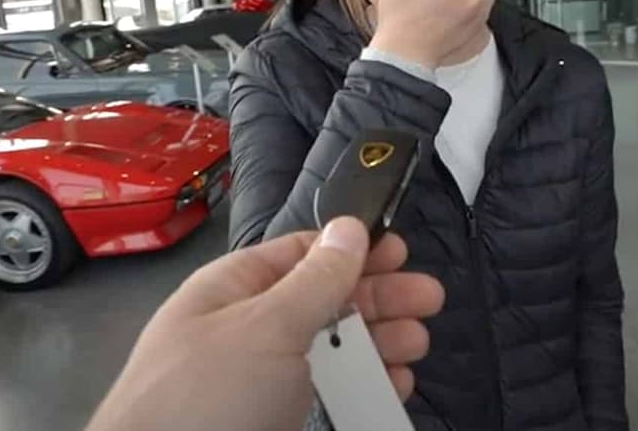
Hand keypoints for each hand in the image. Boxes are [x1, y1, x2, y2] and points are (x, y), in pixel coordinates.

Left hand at [86, 218, 443, 430]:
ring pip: (331, 353)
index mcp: (232, 292)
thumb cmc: (208, 398)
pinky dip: (365, 391)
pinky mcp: (277, 424)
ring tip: (417, 344)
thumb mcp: (266, 326)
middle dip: (378, 298)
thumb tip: (349, 226)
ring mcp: (261, 384)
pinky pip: (328, 399)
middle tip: (430, 299)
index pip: (298, 254)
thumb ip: (316, 280)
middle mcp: (247, 333)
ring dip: (379, 344)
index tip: (400, 252)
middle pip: (324, 303)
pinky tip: (394, 387)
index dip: (350, 249)